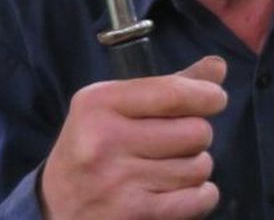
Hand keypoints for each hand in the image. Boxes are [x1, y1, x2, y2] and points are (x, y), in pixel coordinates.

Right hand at [39, 56, 227, 219]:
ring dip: (195, 168)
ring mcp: (116, 181)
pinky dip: (200, 196)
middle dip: (197, 136)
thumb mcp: (116, 109)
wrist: (56, 209)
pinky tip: (178, 193)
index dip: (208, 95)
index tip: (214, 99)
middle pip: (195, 131)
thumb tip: (218, 67)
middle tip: (176, 144)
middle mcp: (103, 140)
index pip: (174, 93)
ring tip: (168, 169)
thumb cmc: (95, 150)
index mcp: (98, 103)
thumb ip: (169, 87)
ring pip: (199, 166)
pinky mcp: (131, 214)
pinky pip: (198, 199)